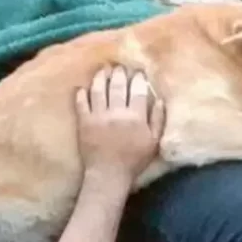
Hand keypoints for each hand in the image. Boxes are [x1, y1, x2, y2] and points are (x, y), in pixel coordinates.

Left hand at [75, 66, 165, 184]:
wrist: (109, 175)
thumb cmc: (134, 160)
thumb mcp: (153, 143)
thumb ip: (158, 120)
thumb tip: (160, 100)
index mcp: (135, 116)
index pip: (137, 90)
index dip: (138, 79)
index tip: (138, 73)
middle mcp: (116, 111)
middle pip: (117, 85)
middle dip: (119, 73)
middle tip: (120, 67)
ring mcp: (98, 115)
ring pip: (98, 89)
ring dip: (101, 77)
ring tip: (103, 70)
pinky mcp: (84, 121)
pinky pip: (81, 102)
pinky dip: (82, 93)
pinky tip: (83, 87)